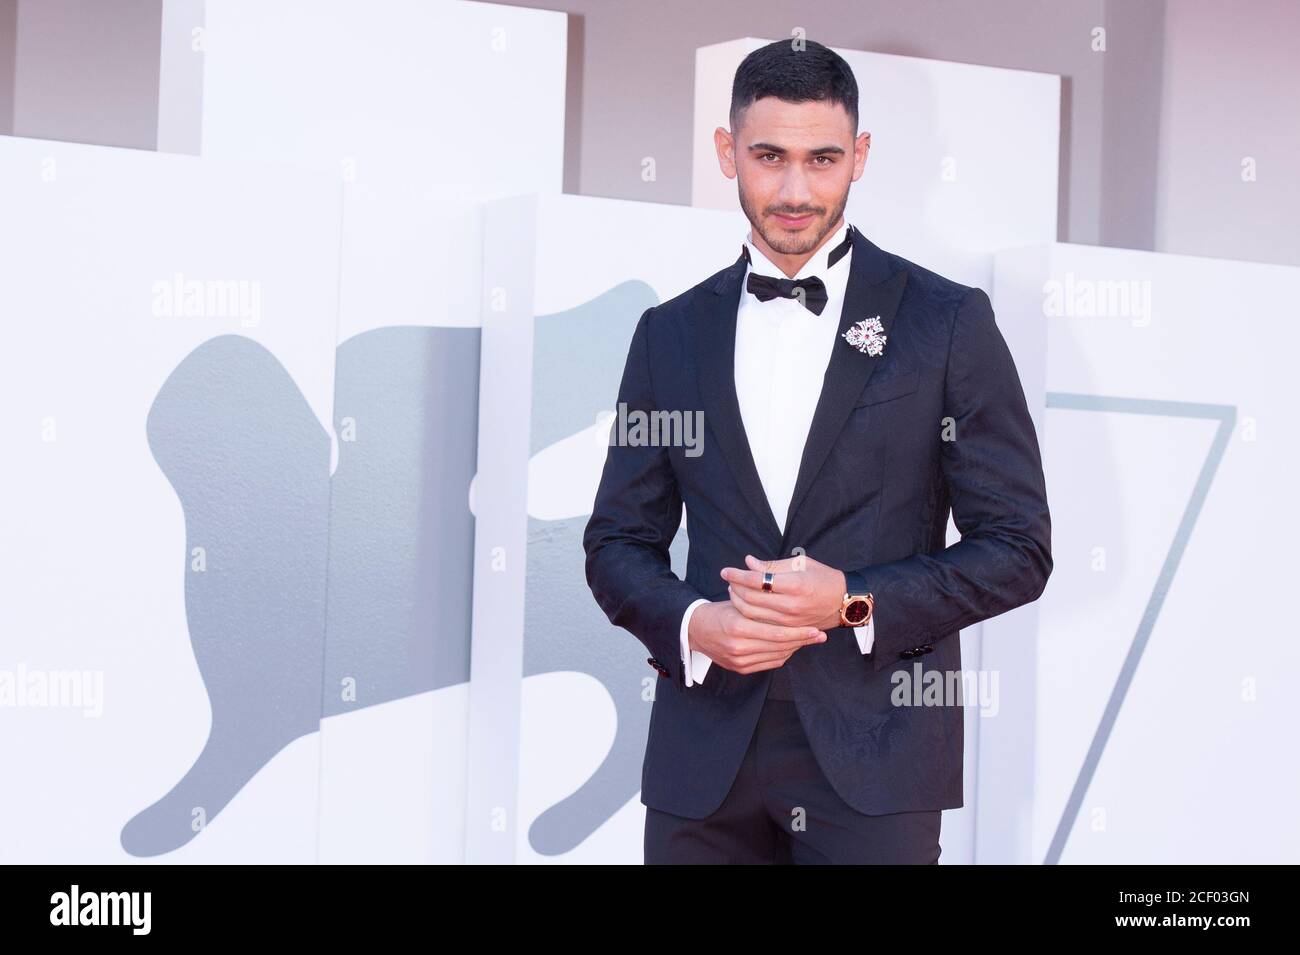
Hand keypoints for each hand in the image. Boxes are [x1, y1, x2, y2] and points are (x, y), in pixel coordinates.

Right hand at [687, 600, 826, 674]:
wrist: (695, 630)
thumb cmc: (720, 611)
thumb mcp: (738, 601)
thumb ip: (761, 602)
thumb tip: (788, 602)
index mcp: (739, 626)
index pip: (777, 632)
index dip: (799, 631)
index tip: (816, 628)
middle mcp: (739, 646)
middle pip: (780, 646)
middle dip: (802, 640)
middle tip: (820, 635)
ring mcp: (739, 660)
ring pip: (776, 655)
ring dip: (794, 647)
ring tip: (808, 639)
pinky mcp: (740, 668)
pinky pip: (769, 663)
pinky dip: (782, 655)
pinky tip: (791, 647)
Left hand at [722, 554, 845, 631]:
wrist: (846, 602)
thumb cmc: (824, 578)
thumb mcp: (801, 564)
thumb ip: (772, 565)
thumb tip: (748, 562)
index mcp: (795, 585)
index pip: (756, 581)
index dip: (737, 575)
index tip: (725, 571)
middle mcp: (791, 606)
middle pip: (750, 599)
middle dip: (734, 588)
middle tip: (728, 580)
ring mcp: (790, 621)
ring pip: (752, 615)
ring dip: (738, 602)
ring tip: (734, 591)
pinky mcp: (790, 631)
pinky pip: (762, 624)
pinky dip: (749, 615)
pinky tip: (745, 605)